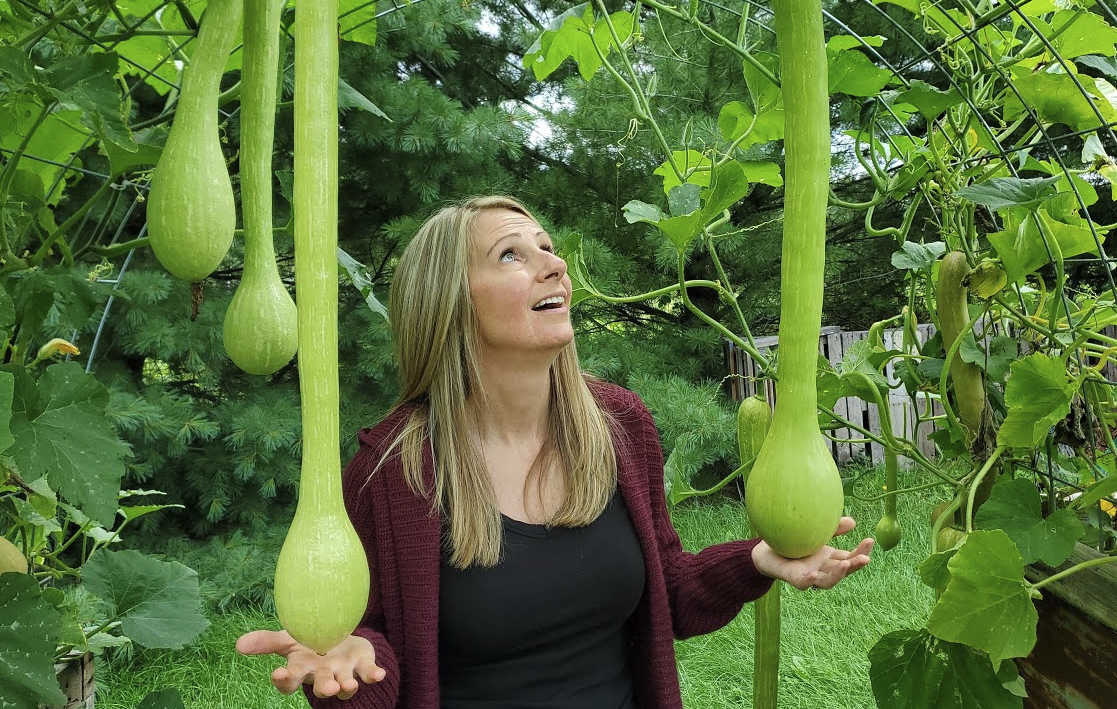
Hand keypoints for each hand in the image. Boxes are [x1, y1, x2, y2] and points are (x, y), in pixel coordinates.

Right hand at [236, 630, 385, 699]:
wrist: (339, 638)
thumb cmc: (308, 642)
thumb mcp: (287, 639)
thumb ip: (265, 642)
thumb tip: (238, 644)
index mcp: (302, 668)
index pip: (290, 681)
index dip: (284, 680)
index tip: (278, 674)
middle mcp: (323, 675)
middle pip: (321, 685)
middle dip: (324, 688)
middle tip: (326, 689)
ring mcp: (344, 671)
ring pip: (345, 684)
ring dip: (347, 686)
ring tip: (348, 685)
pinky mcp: (362, 665)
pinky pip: (368, 673)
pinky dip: (374, 674)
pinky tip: (380, 674)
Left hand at [750, 516, 873, 590]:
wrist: (765, 552)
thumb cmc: (791, 541)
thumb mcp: (813, 532)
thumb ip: (831, 528)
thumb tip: (852, 521)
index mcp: (828, 558)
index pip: (849, 557)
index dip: (861, 552)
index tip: (870, 540)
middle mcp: (822, 569)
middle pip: (843, 571)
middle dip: (855, 565)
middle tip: (866, 558)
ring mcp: (809, 575)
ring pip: (827, 581)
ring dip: (838, 575)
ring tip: (846, 565)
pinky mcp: (793, 578)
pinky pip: (802, 583)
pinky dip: (809, 581)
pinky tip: (814, 575)